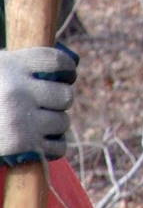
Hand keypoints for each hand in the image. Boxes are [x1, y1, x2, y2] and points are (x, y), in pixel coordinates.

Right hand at [0, 46, 77, 164]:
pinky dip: (54, 146)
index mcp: (11, 66)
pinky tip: (43, 142)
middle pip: (64, 94)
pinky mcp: (22, 145)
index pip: (58, 62)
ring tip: (40, 124)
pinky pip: (58, 145)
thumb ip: (18, 67)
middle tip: (47, 104)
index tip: (65, 76)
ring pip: (63, 121)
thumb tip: (61, 68)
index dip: (67, 70)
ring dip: (56, 124)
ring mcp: (21, 119)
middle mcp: (18, 91)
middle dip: (58, 101)